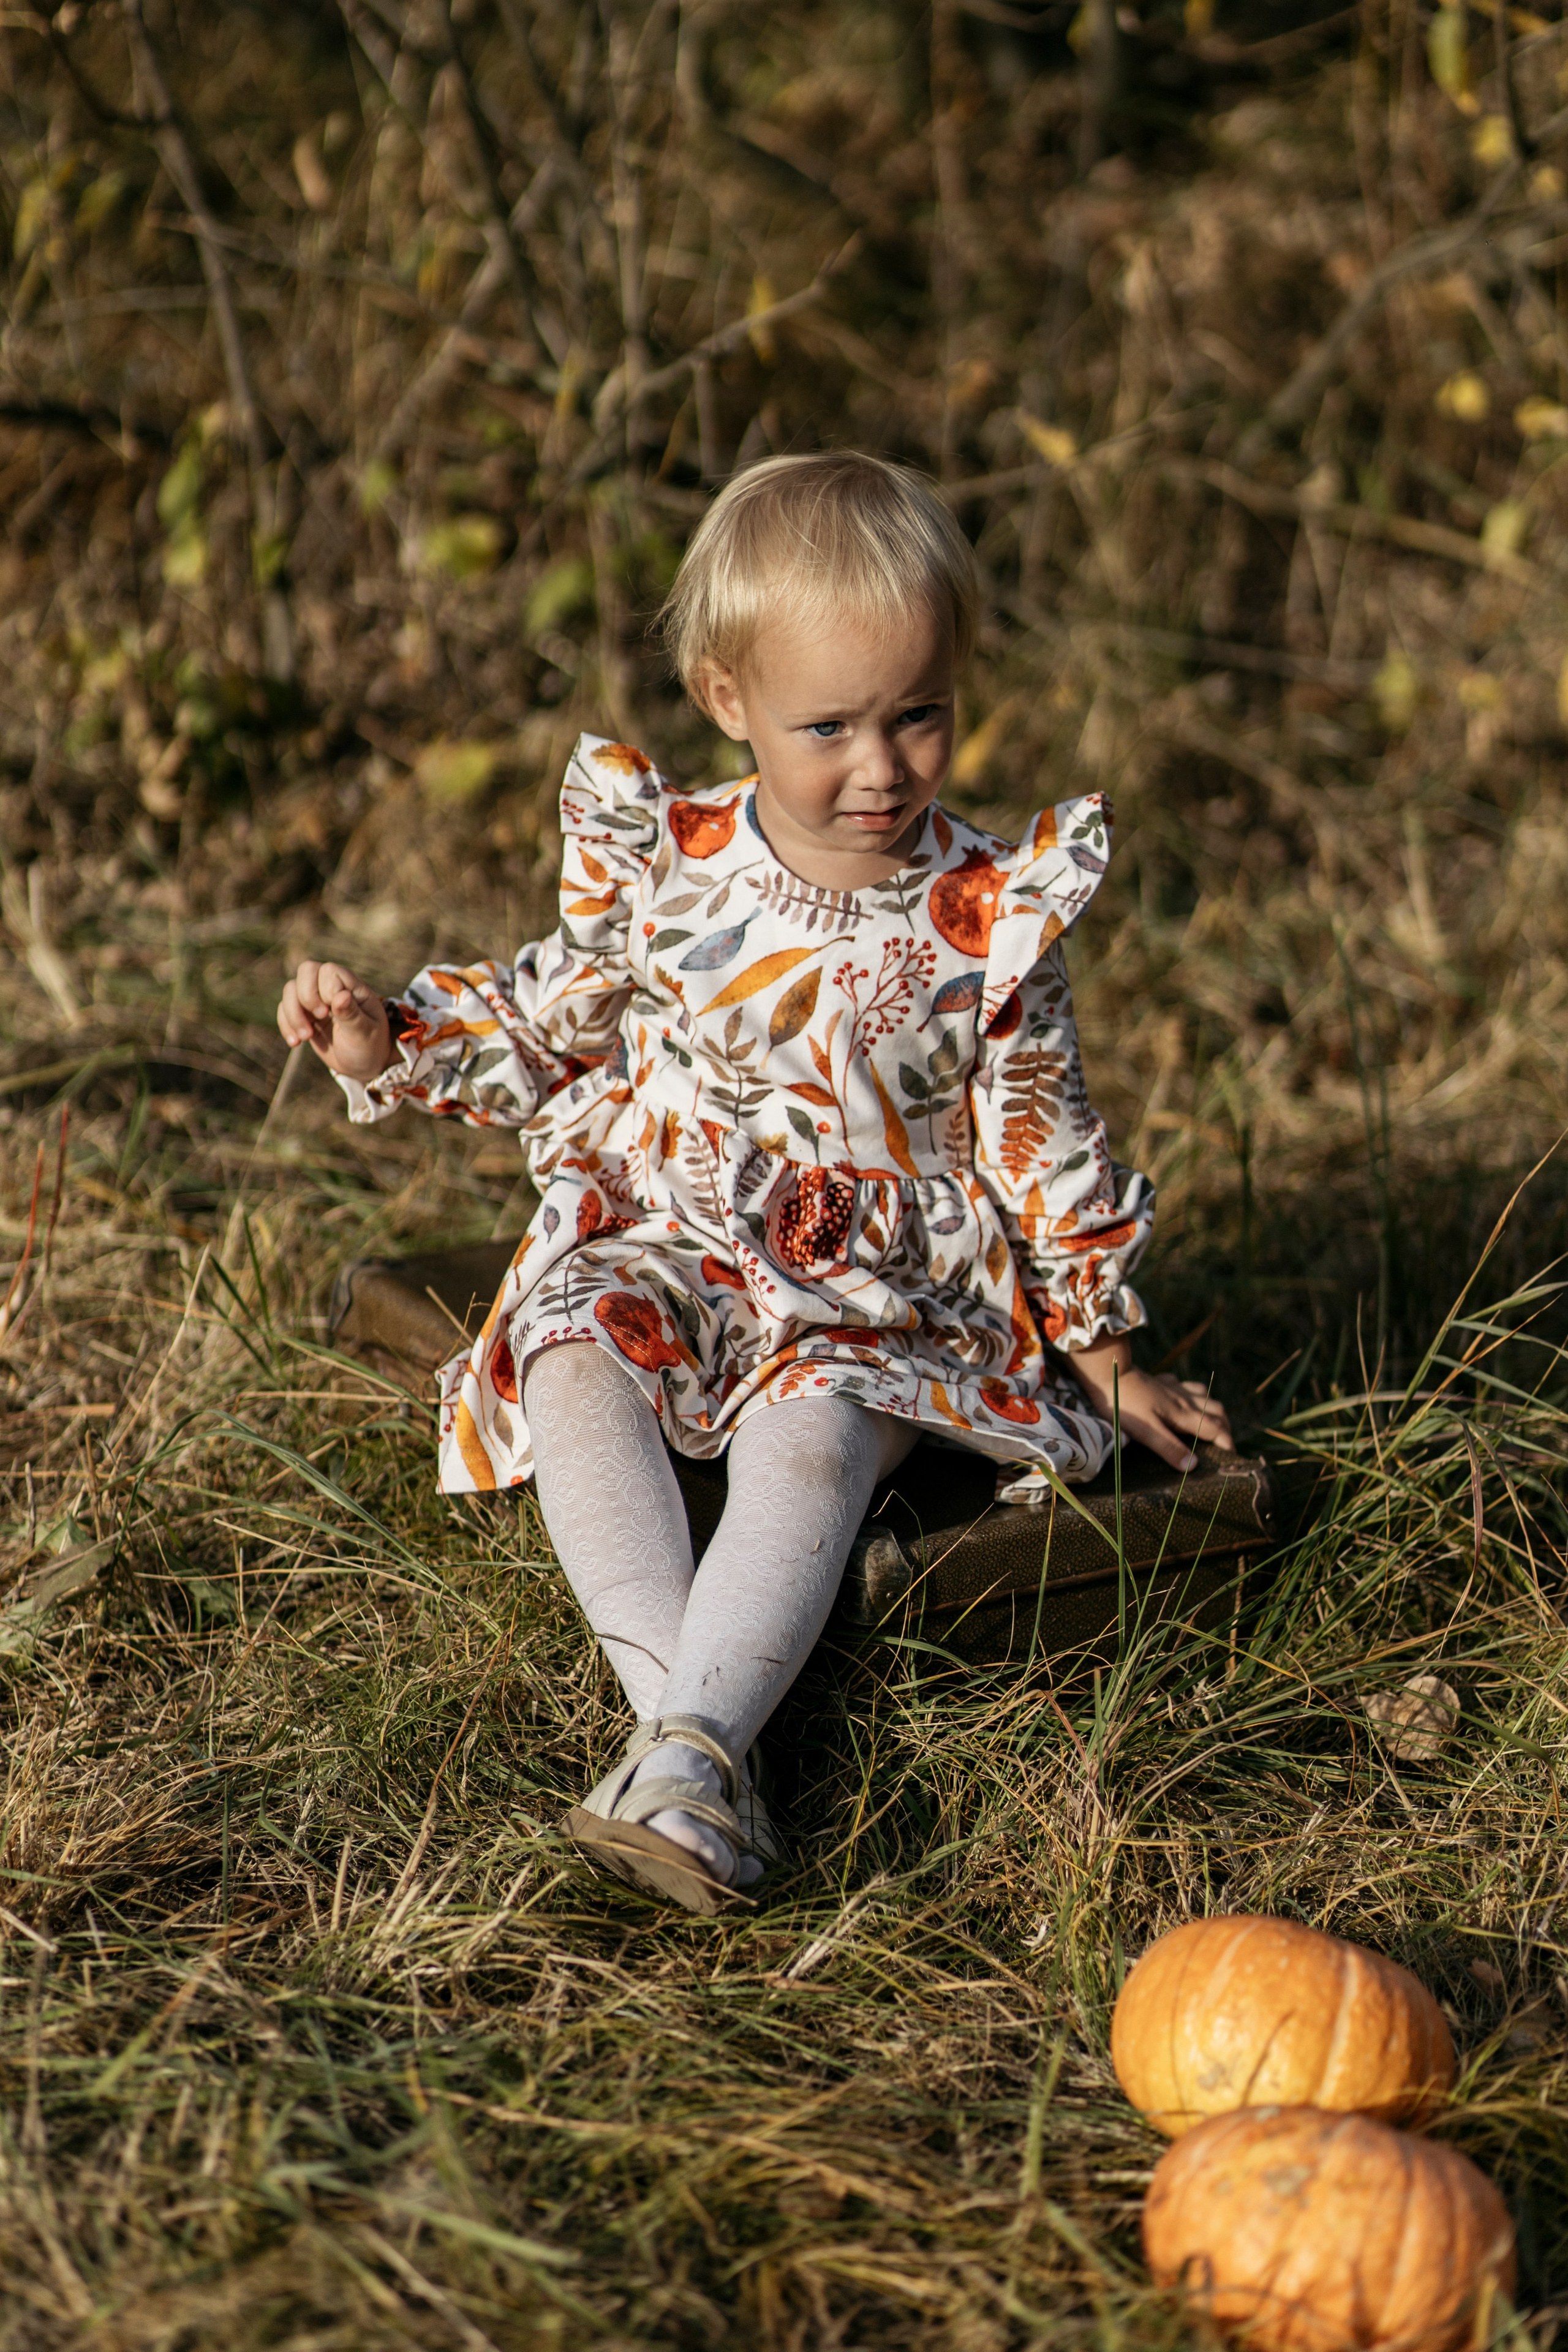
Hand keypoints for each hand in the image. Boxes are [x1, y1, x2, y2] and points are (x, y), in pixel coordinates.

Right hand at [278, 959, 392, 1081]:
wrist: (362, 1064)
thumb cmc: (370, 1046)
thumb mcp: (366, 1033)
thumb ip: (352, 1015)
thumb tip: (341, 996)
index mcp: (352, 988)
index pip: (329, 971)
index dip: (323, 990)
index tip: (329, 1013)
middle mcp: (332, 988)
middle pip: (306, 970)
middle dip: (305, 996)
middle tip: (319, 1018)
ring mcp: (316, 1000)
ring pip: (290, 989)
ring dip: (293, 1014)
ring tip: (306, 1037)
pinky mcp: (303, 1014)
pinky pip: (284, 1009)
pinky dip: (286, 1025)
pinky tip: (296, 1043)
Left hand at [1067, 1333, 1233, 1472]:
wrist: (1108, 1373)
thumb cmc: (1124, 1406)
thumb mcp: (1146, 1431)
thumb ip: (1170, 1447)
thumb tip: (1193, 1466)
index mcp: (1183, 1413)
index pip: (1216, 1428)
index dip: (1227, 1443)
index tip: (1233, 1458)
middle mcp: (1183, 1399)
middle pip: (1216, 1410)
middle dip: (1226, 1427)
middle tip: (1225, 1444)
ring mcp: (1172, 1388)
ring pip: (1203, 1395)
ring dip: (1212, 1409)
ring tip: (1211, 1423)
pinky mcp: (1160, 1382)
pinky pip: (1184, 1386)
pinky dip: (1191, 1395)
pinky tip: (1183, 1400)